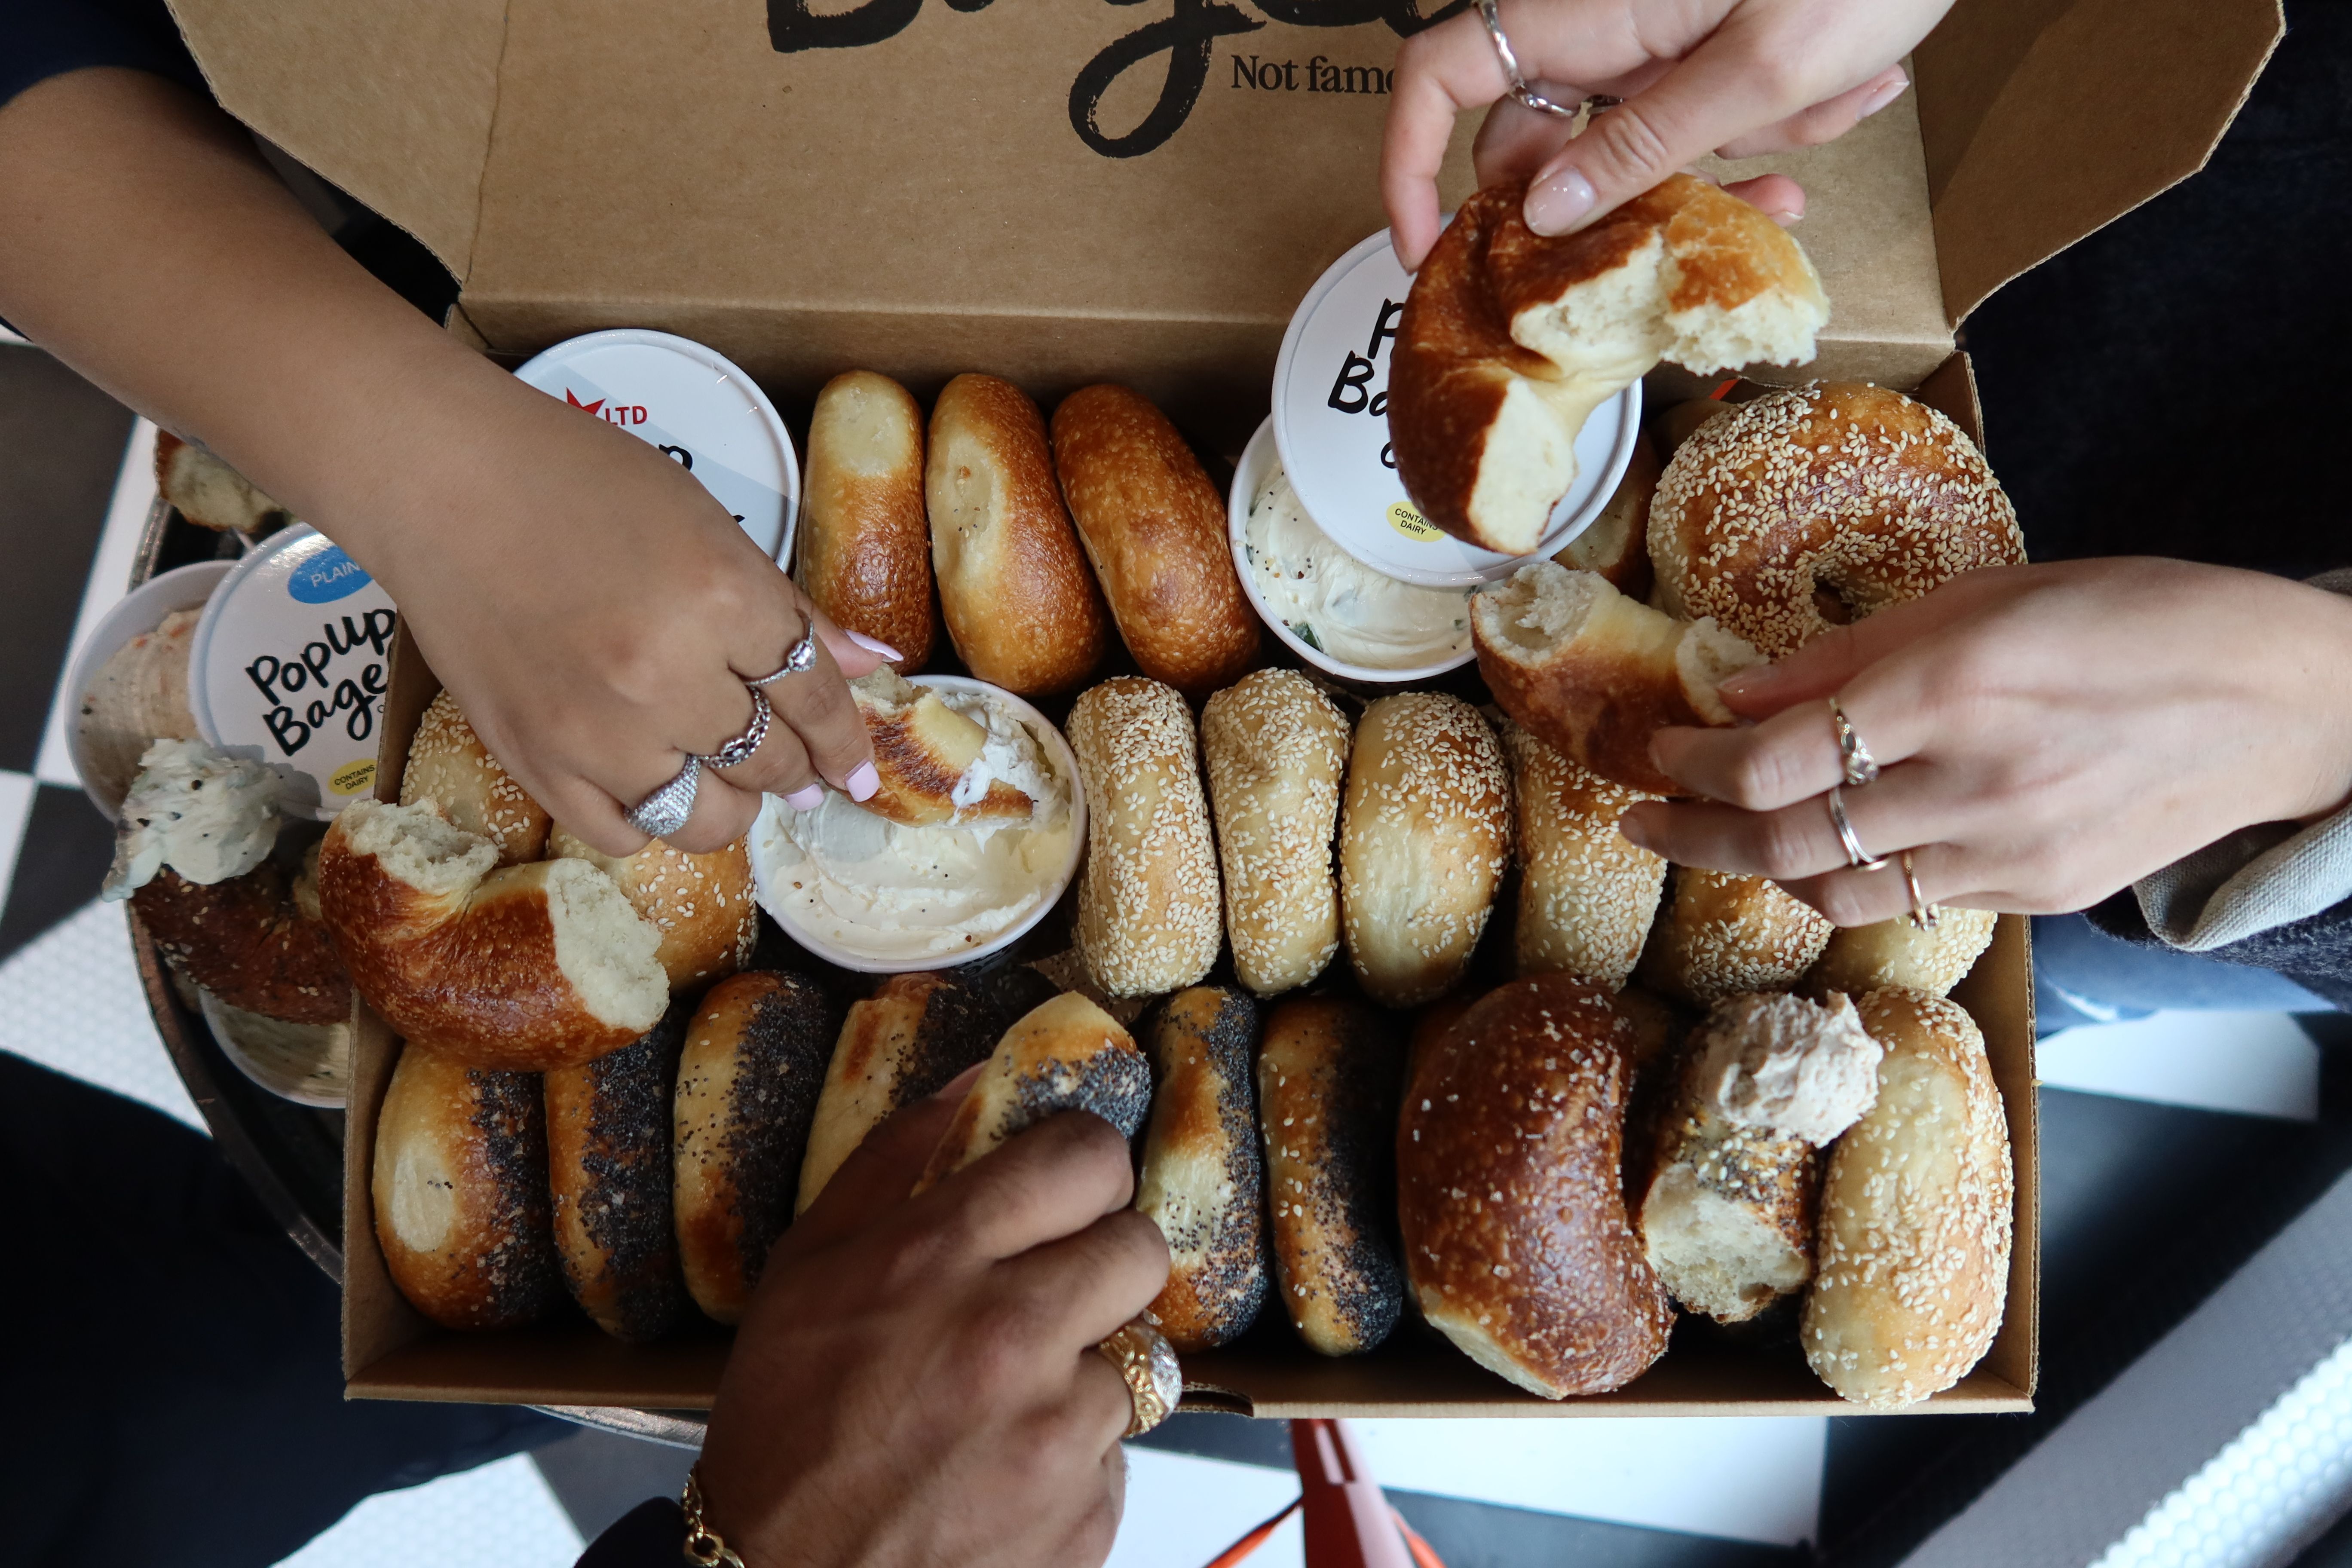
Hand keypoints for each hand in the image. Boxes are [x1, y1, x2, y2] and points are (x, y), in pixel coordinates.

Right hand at [361, 384, 890, 855]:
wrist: (443, 483)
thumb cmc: (579, 482)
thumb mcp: (708, 524)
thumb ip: (789, 607)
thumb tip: (873, 663)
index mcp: (722, 599)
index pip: (814, 696)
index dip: (846, 740)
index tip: (857, 772)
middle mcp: (666, 676)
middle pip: (770, 761)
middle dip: (795, 771)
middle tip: (794, 772)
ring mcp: (597, 730)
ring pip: (705, 818)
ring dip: (732, 807)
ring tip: (728, 785)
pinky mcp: (535, 760)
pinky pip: (622, 834)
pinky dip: (651, 822)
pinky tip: (655, 789)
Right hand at [696, 1069, 1169, 1567]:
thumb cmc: (787, 1422)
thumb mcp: (808, 1264)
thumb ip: (898, 1156)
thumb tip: (978, 1078)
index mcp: (940, 1260)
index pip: (1085, 1157)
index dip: (1083, 1165)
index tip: (1066, 1186)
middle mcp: (1011, 1338)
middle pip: (1140, 1246)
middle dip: (1103, 1259)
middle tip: (1052, 1289)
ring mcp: (1057, 1434)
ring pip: (1137, 1356)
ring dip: (1087, 1369)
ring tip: (1007, 1397)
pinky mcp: (1087, 1512)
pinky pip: (1118, 1452)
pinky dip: (1074, 1454)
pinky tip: (1003, 1465)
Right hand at [1383, 0, 1952, 267]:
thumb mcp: (1763, 67)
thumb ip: (1646, 144)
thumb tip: (1543, 212)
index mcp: (1585, 14)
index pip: (1440, 79)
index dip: (1408, 164)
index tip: (1426, 250)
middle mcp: (1598, 26)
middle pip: (1544, 142)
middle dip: (1636, 195)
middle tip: (1725, 215)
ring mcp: (1648, 35)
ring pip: (1637, 145)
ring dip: (1735, 156)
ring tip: (1835, 106)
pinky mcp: (1697, 42)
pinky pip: (1700, 117)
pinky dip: (1772, 124)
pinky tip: (1852, 93)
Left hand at [1618, 560, 2351, 924]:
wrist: (2285, 702)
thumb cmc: (2142, 617)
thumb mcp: (1993, 593)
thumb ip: (1856, 651)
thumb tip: (1742, 686)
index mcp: (1958, 686)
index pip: (1775, 759)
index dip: (1694, 763)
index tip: (1660, 746)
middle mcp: (1975, 781)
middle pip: (1785, 840)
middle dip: (1691, 835)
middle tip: (1640, 820)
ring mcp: (2008, 852)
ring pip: (1836, 889)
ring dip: (1757, 870)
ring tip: (1712, 841)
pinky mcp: (2036, 895)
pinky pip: (1910, 900)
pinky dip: (1846, 880)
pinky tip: (1818, 852)